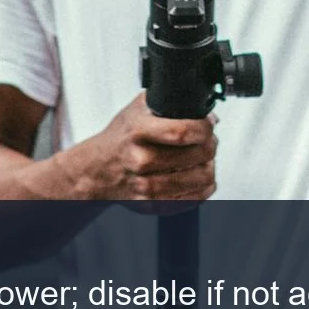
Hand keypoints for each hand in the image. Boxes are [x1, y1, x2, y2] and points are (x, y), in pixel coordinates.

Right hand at [74, 93, 217, 202]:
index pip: (184, 131)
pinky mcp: (153, 206)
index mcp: (137, 132)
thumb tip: (207, 114)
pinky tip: (194, 174)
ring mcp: (146, 187)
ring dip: (209, 166)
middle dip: (210, 144)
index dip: (204, 128)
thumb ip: (171, 103)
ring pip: (202, 179)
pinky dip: (202, 186)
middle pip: (199, 155)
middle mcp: (140, 160)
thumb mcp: (140, 109)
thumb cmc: (122, 138)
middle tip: (207, 140)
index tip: (207, 125)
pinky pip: (194, 199)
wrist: (99, 169)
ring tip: (202, 158)